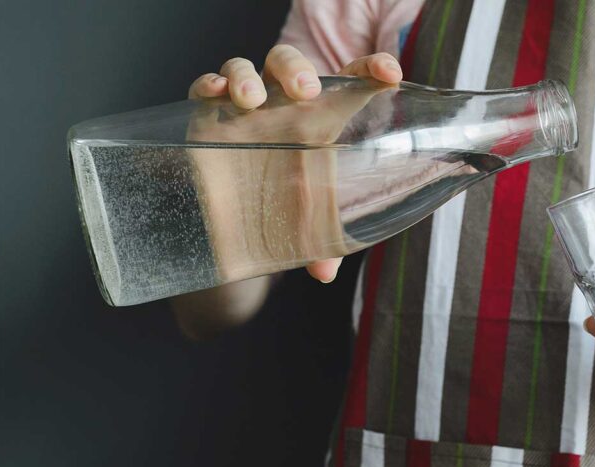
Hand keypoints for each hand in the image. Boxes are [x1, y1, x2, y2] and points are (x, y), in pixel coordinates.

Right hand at [185, 46, 403, 282]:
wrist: (234, 218)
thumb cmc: (285, 206)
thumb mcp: (307, 226)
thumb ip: (322, 245)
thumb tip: (325, 273)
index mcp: (321, 116)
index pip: (350, 79)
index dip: (372, 67)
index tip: (390, 73)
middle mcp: (281, 104)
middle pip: (289, 64)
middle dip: (296, 70)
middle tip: (304, 92)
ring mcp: (244, 107)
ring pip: (246, 67)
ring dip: (248, 77)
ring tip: (252, 101)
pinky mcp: (207, 115)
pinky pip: (203, 87)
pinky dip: (208, 83)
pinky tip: (214, 93)